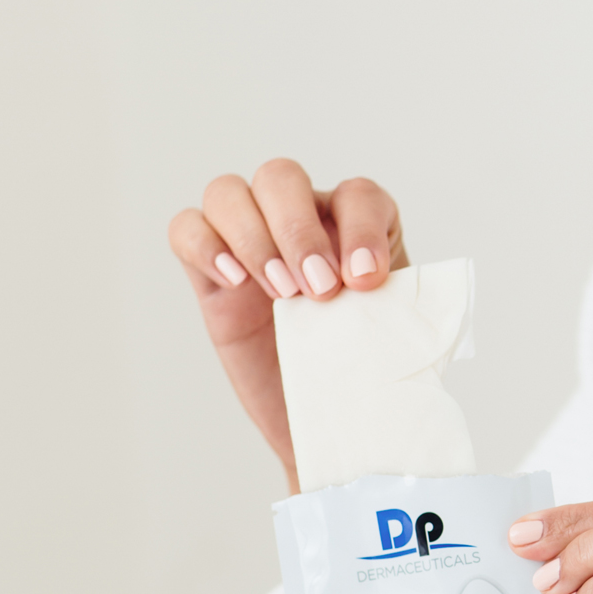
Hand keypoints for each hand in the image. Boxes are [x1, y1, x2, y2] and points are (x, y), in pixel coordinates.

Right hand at [167, 159, 407, 486]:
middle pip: (281, 176)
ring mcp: (250, 241)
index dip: (361, 228)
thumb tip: (406, 305)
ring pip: (228, 192)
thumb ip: (401, 309)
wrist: (331, 416)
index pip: (357, 194)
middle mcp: (301, 220)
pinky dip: (204, 246)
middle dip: (298, 230)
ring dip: (252, 237)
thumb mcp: (395, 334)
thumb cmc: (367, 366)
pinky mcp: (210, 273)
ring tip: (281, 293)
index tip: (366, 280)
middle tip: (319, 291)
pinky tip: (234, 282)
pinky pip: (187, 228)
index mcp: (358, 225)